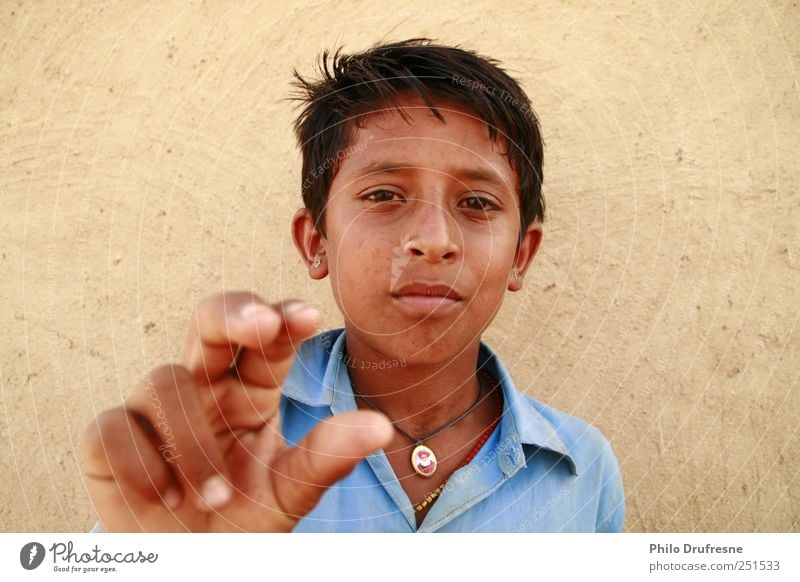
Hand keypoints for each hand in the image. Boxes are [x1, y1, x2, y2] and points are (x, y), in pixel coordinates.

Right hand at [83, 292, 391, 530]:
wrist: (192, 563)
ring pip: (163, 383)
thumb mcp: (290, 491)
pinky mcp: (110, 440)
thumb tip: (380, 428)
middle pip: (209, 322)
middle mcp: (205, 387)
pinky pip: (112, 427)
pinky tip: (164, 498)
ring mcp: (154, 409)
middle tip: (262, 322)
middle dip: (233, 313)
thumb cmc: (243, 516)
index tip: (305, 316)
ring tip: (212, 498)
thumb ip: (327, 457)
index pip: (268, 340)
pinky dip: (139, 463)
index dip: (282, 319)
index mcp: (252, 390)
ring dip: (190, 442)